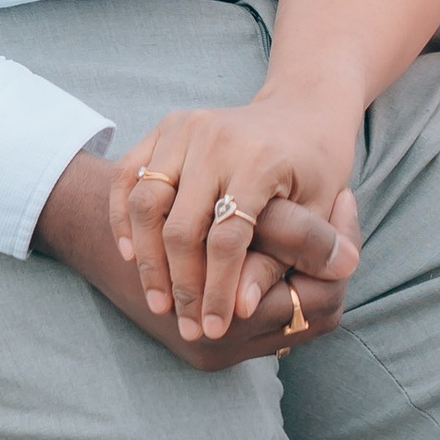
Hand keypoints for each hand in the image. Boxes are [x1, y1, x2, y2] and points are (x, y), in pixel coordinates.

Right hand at [110, 89, 361, 341]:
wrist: (303, 110)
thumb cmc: (317, 167)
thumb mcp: (317, 213)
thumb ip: (282, 260)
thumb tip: (242, 310)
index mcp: (260, 159)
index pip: (226, 240)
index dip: (217, 290)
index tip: (214, 329)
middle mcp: (216, 138)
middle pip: (180, 227)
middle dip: (180, 284)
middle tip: (183, 324)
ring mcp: (186, 128)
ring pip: (145, 204)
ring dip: (146, 259)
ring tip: (157, 300)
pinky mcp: (167, 127)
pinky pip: (128, 175)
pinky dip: (122, 216)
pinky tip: (131, 255)